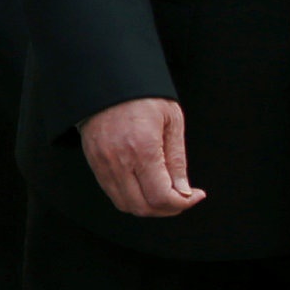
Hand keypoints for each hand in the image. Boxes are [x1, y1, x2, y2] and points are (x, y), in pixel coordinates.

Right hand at [78, 97, 204, 217]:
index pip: (161, 197)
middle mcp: (119, 160)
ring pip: (126, 204)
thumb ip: (177, 160)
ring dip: (148, 206)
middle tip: (182, 198)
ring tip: (164, 193)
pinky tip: (145, 185)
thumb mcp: (171, 121)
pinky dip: (132, 197)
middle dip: (167, 209)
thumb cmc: (142, 95)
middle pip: (143, 207)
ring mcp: (103, 163)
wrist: (107, 80)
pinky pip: (113, 192)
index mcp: (142, 148)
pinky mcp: (94, 163)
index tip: (195, 196)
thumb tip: (183, 191)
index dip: (183, 204)